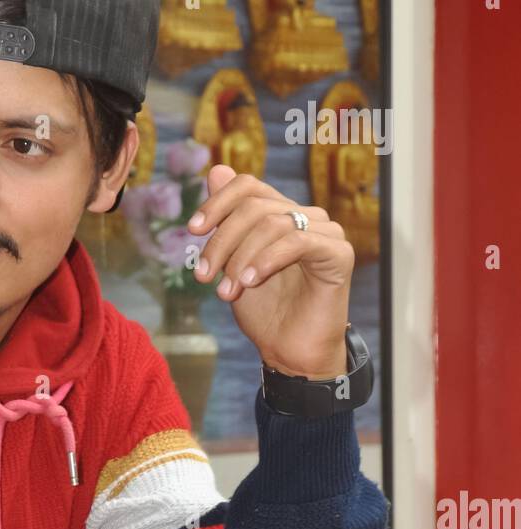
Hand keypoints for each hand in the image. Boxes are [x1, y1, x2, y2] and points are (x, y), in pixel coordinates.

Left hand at [188, 165, 353, 378]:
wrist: (290, 354)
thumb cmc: (265, 313)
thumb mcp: (233, 265)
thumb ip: (226, 222)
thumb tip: (216, 170)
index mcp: (279, 215)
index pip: (248, 186)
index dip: (218, 203)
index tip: (194, 231)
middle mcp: (304, 217)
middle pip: (255, 206)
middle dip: (222, 241)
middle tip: (204, 277)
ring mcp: (324, 233)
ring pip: (272, 223)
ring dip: (240, 258)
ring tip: (226, 293)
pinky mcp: (338, 254)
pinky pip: (298, 242)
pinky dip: (268, 259)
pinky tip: (250, 281)